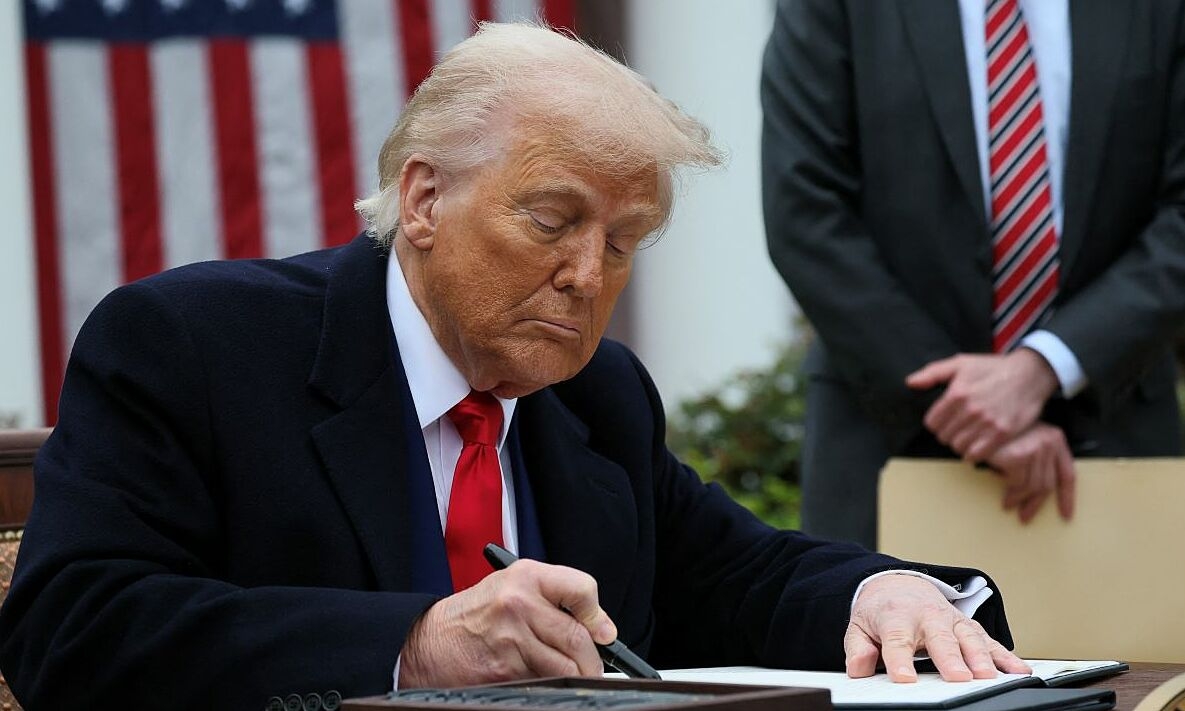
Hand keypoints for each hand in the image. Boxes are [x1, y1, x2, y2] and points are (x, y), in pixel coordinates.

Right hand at [399, 559, 616, 686]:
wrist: (428, 642)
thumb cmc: (474, 615)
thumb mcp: (511, 587)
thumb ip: (553, 598)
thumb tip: (600, 625)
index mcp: (526, 576)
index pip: (582, 589)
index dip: (598, 614)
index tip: (603, 631)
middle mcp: (520, 603)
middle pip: (578, 637)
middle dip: (593, 659)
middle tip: (593, 666)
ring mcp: (512, 638)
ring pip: (565, 666)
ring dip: (574, 676)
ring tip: (569, 673)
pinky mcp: (505, 669)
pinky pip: (543, 681)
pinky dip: (548, 684)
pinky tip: (537, 677)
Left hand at [846, 574, 1030, 681]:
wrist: (899, 585)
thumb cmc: (882, 612)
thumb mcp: (859, 627)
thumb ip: (858, 648)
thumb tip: (858, 668)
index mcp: (896, 618)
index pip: (897, 640)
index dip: (900, 660)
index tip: (905, 678)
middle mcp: (927, 617)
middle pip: (940, 638)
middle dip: (951, 657)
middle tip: (959, 677)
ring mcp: (951, 621)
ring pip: (970, 638)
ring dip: (982, 657)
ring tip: (989, 677)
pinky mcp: (968, 627)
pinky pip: (990, 641)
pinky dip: (1006, 656)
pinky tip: (1019, 670)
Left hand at [906, 350, 1058, 460]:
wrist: (1029, 374)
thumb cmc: (991, 368)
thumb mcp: (960, 363)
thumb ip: (932, 373)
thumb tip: (910, 383)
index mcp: (957, 393)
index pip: (931, 423)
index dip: (935, 423)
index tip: (944, 420)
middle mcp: (970, 409)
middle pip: (944, 437)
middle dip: (947, 433)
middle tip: (957, 427)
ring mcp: (987, 423)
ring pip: (958, 447)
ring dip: (960, 444)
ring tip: (967, 435)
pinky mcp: (1003, 434)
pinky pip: (976, 455)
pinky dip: (973, 453)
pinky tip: (977, 443)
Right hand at [986, 422, 1075, 523]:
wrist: (978, 421)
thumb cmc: (999, 432)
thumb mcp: (1025, 441)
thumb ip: (1038, 460)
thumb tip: (1039, 490)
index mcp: (1055, 438)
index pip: (1067, 474)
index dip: (1067, 497)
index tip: (1065, 515)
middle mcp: (1049, 441)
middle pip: (1048, 483)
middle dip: (1036, 504)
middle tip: (1025, 516)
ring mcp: (1036, 448)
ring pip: (1033, 486)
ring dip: (1019, 499)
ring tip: (1008, 505)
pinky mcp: (1020, 456)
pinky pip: (1018, 483)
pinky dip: (1010, 491)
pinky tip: (1002, 493)